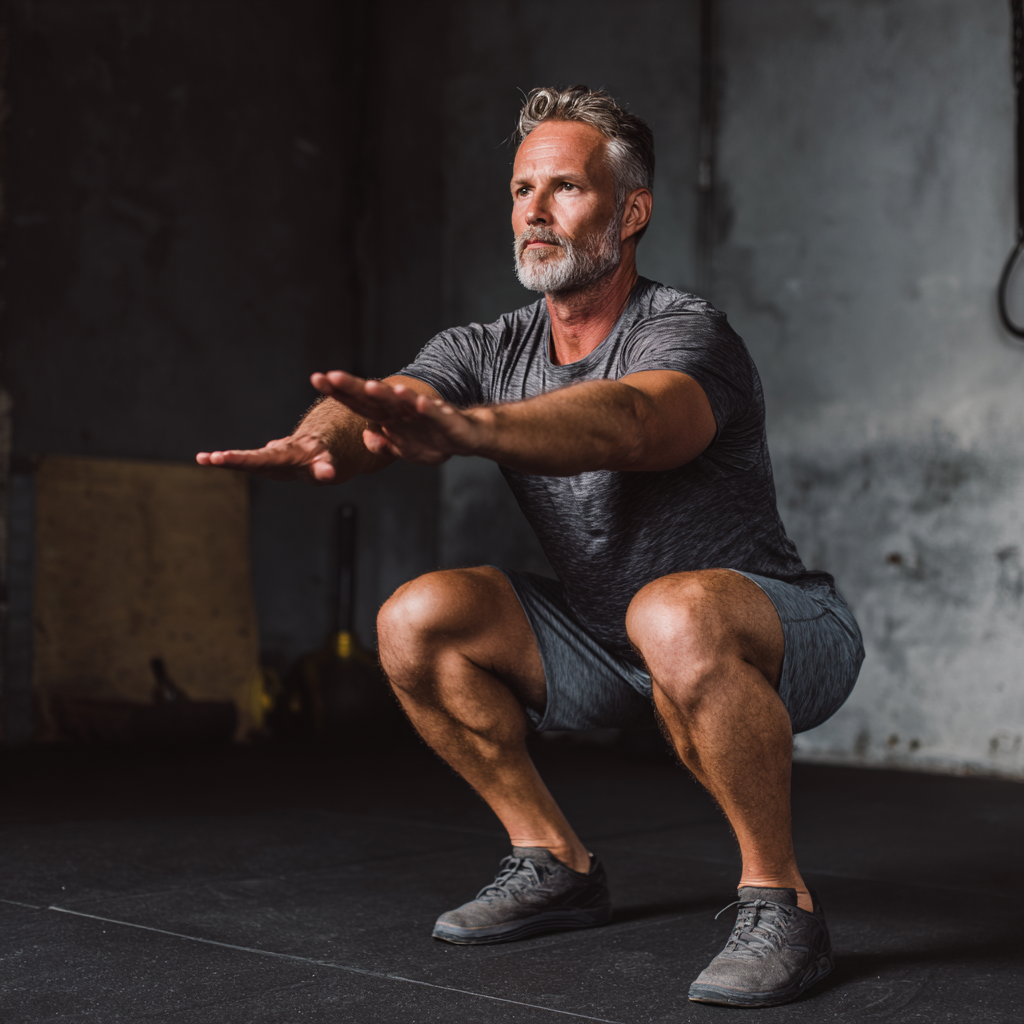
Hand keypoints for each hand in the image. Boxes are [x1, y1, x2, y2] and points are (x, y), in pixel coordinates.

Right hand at [196, 432, 340, 482]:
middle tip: (208, 458)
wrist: (321, 445)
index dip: (245, 459)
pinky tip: (205, 459)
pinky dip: (227, 460)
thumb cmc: (326, 456)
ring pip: (245, 458)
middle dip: (230, 458)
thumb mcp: (329, 463)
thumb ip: (325, 468)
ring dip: (222, 458)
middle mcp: (275, 453)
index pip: (265, 457)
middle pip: (251, 457)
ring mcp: (269, 457)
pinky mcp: (266, 462)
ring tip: (201, 458)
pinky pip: (245, 461)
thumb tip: (328, 474)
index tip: (224, 457)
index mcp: (289, 453)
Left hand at [311, 371, 487, 464]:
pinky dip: (425, 407)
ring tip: (369, 386)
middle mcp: (402, 409)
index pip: (358, 402)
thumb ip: (383, 443)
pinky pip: (433, 413)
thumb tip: (365, 436)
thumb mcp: (402, 449)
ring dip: (386, 394)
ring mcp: (422, 412)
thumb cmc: (432, 440)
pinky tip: (414, 400)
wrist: (465, 437)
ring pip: (401, 402)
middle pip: (373, 397)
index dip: (338, 392)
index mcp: (388, 416)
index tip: (317, 379)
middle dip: (352, 387)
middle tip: (330, 376)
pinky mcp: (444, 419)